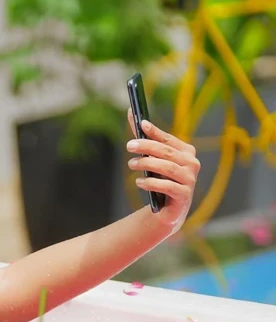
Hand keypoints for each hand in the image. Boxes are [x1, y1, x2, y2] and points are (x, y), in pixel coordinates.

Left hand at [126, 109, 199, 231]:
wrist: (167, 209)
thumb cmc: (160, 178)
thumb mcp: (152, 158)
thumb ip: (144, 137)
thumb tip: (131, 112)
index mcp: (186, 151)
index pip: (168, 139)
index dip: (154, 131)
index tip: (141, 124)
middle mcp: (192, 164)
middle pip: (167, 152)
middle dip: (146, 147)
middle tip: (129, 146)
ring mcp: (190, 180)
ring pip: (168, 168)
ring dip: (147, 164)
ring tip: (131, 164)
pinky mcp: (184, 196)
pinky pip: (167, 186)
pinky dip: (152, 183)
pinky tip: (139, 182)